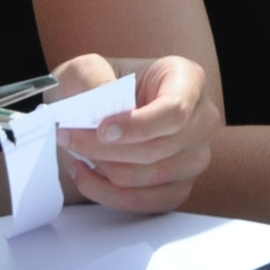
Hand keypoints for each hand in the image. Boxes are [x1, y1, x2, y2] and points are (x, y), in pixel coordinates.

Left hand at [54, 54, 221, 212]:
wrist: (98, 107)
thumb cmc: (99, 83)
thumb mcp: (88, 66)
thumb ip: (93, 80)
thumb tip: (101, 107)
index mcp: (188, 80)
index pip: (175, 111)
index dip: (139, 126)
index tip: (101, 130)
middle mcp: (201, 119)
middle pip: (160, 148)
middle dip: (107, 150)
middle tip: (68, 137)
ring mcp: (195, 157)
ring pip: (152, 178)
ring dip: (105, 170)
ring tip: (76, 151)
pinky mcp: (180, 187)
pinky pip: (147, 203)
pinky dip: (110, 194)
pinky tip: (87, 173)